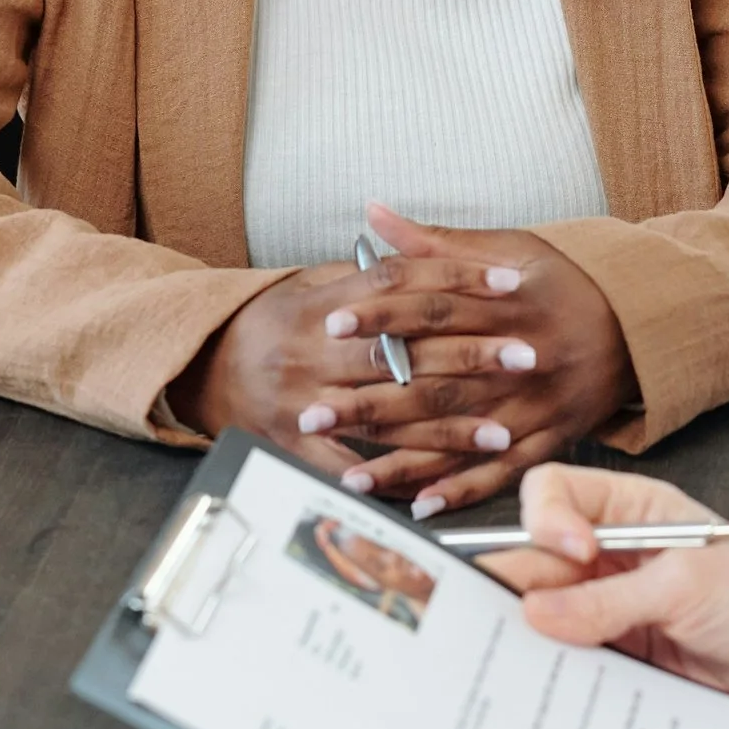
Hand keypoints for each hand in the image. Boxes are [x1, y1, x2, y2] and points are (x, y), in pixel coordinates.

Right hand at [174, 253, 542, 479]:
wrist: (200, 369)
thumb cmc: (272, 322)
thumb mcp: (311, 283)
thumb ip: (366, 272)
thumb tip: (420, 243)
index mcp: (319, 304)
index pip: (398, 283)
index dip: (457, 278)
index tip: (511, 282)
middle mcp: (311, 352)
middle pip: (402, 350)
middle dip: (472, 354)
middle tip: (528, 354)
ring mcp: (301, 403)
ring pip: (386, 415)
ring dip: (449, 427)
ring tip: (504, 430)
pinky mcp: (292, 447)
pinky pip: (348, 468)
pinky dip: (391, 479)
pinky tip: (438, 486)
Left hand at [305, 203, 638, 516]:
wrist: (639, 328)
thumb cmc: (566, 283)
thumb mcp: (511, 249)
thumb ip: (438, 242)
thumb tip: (373, 211)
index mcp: (511, 305)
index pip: (435, 308)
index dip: (382, 315)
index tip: (331, 324)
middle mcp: (523, 359)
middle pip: (436, 381)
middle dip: (370, 401)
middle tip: (312, 414)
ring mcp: (536, 406)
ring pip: (461, 436)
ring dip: (403, 459)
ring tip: (348, 474)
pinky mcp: (550, 440)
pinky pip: (501, 472)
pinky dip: (461, 490)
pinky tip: (418, 505)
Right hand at [490, 464, 728, 721]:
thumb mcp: (687, 587)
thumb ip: (606, 601)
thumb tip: (532, 612)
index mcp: (634, 512)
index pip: (555, 495)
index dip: (545, 520)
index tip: (570, 554)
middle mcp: (617, 556)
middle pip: (539, 560)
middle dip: (516, 587)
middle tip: (497, 623)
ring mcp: (620, 610)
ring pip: (550, 616)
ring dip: (533, 638)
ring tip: (515, 664)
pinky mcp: (629, 659)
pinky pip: (576, 662)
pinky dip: (559, 676)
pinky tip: (550, 691)